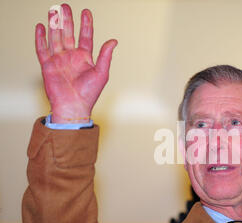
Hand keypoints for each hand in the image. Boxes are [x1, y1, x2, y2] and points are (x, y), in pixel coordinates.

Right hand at [35, 4, 116, 122]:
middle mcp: (71, 57)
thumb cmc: (89, 94)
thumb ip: (105, 56)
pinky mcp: (48, 66)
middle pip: (68, 34)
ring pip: (55, 38)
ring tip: (54, 11)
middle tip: (65, 6)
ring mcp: (59, 60)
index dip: (86, 24)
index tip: (86, 12)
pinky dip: (41, 38)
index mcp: (85, 58)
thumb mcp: (101, 73)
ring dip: (54, 25)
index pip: (85, 36)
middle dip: (67, 20)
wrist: (74, 107)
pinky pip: (42, 49)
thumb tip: (113, 41)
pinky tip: (41, 27)